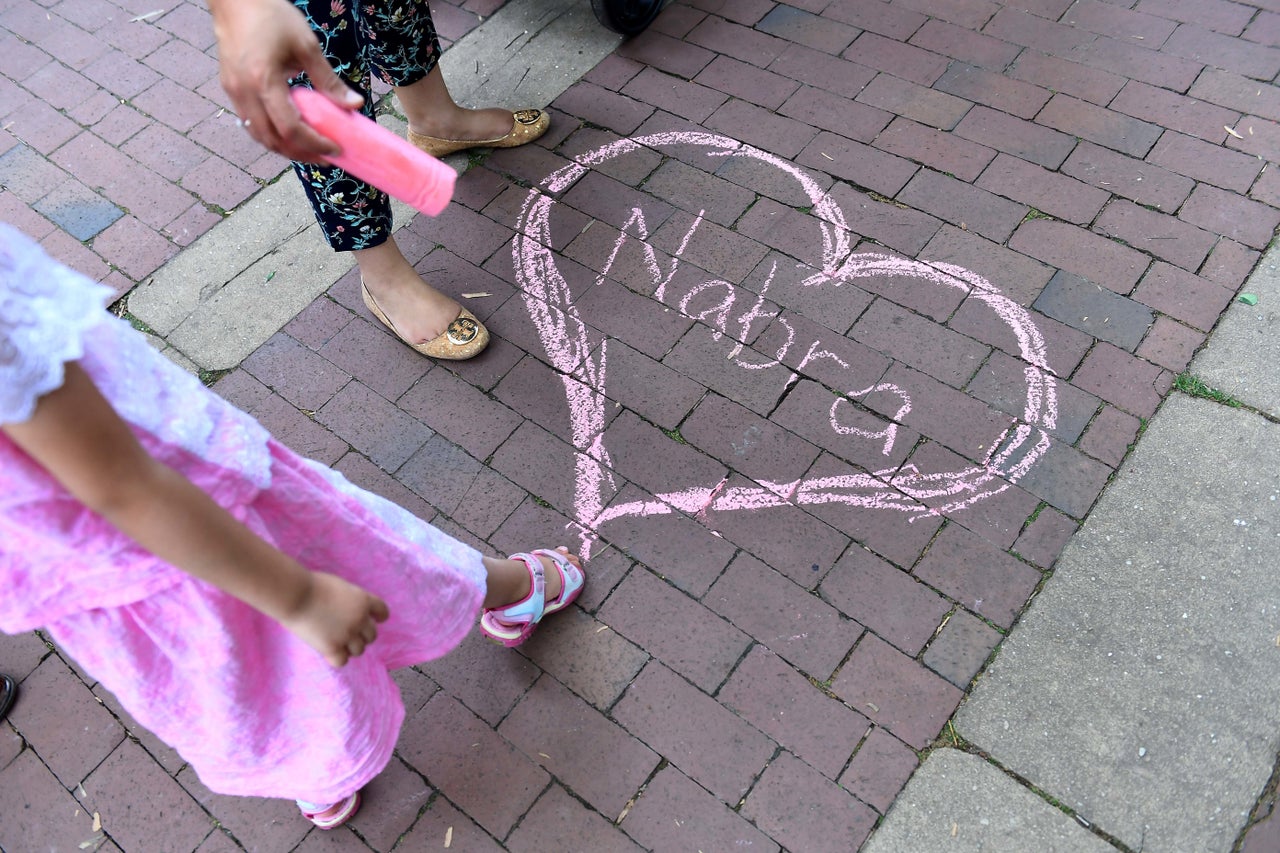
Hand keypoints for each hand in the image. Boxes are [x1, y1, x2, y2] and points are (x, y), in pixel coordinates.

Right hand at [208, 0, 363, 161]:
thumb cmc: (271, 15)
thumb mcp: (306, 45)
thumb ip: (328, 80)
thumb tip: (354, 105)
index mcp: (263, 81)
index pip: (290, 128)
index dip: (314, 144)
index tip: (335, 149)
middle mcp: (243, 92)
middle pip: (272, 140)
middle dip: (301, 154)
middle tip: (325, 157)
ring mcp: (232, 91)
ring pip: (259, 135)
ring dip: (285, 148)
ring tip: (310, 149)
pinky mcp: (230, 88)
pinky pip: (251, 123)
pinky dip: (271, 134)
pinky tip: (290, 132)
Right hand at [281, 571, 390, 666]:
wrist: (295, 594)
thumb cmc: (310, 586)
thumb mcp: (339, 587)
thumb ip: (349, 602)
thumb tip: (349, 614)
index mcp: (363, 600)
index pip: (382, 612)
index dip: (379, 617)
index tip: (376, 620)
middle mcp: (360, 618)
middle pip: (371, 636)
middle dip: (360, 636)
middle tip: (345, 634)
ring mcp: (348, 634)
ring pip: (359, 650)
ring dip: (349, 648)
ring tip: (334, 641)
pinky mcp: (333, 647)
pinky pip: (342, 661)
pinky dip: (336, 658)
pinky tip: (327, 651)